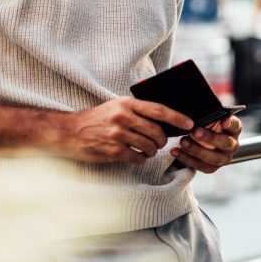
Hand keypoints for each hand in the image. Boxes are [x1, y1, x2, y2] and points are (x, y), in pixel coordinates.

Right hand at [61, 97, 194, 164]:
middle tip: (159, 141)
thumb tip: (164, 120)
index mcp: (126, 103)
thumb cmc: (96, 118)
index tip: (189, 123)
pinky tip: (133, 154)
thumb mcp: (115, 106)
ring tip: (144, 148)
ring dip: (151, 150)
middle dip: (162, 139)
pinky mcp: (113, 151)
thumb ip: (136, 110)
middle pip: (156, 131)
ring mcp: (118, 135)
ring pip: (149, 146)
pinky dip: (140, 158)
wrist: (70, 132)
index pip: (158, 110)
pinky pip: (138, 157)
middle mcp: (123, 117)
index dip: (177, 117)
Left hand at [170, 114, 241, 173]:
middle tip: (195, 132)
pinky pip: (201, 166)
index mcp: (233, 129)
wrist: (200, 137)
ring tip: (182, 141)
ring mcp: (224, 158)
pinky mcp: (213, 167)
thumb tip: (197, 106)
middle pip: (225, 143)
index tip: (224, 121)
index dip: (230, 124)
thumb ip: (207, 113)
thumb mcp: (208, 116)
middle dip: (210, 137)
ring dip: (197, 150)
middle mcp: (232, 144)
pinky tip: (175, 151)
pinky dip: (187, 159)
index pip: (235, 125)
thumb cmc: (205, 123)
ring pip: (214, 158)